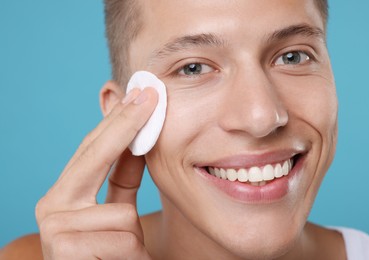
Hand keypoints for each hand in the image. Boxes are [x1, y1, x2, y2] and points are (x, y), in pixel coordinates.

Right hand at [35, 88, 157, 258]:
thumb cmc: (110, 254)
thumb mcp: (119, 213)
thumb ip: (123, 178)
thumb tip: (138, 139)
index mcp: (63, 195)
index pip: (93, 149)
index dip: (119, 121)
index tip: (140, 95)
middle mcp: (51, 207)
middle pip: (95, 156)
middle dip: (126, 125)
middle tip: (149, 93)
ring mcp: (54, 230)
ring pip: (122, 214)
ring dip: (131, 237)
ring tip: (122, 255)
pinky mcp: (67, 252)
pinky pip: (123, 240)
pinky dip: (130, 255)